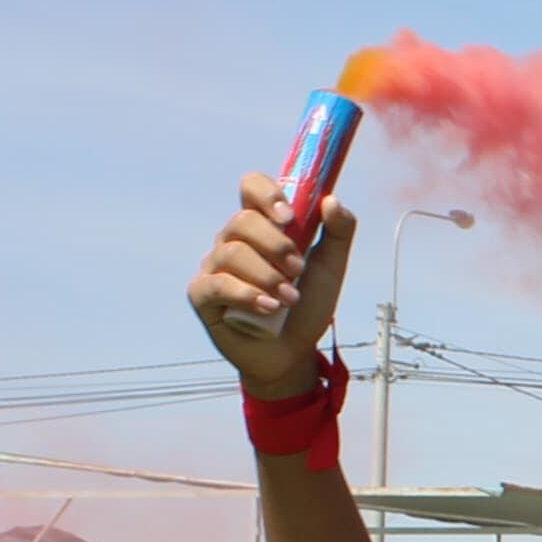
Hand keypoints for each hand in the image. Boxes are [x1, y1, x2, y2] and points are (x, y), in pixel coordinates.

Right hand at [184, 172, 359, 401]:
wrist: (293, 353)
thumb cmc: (306, 306)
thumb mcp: (332, 268)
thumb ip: (339, 232)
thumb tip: (332, 200)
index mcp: (261, 226)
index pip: (251, 187)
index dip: (266, 194)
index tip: (289, 217)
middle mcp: (232, 241)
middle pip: (243, 221)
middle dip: (275, 245)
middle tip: (298, 270)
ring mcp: (214, 267)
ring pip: (231, 253)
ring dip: (266, 276)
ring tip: (289, 299)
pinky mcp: (202, 296)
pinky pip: (217, 285)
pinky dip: (247, 295)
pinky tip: (269, 308)